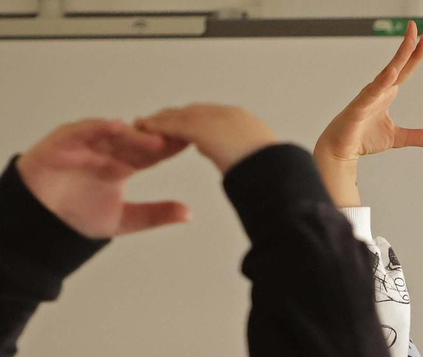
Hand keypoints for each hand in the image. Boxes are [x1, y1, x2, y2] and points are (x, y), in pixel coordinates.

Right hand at [15, 119, 189, 238]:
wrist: (40, 225)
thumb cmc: (76, 216)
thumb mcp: (125, 220)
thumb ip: (155, 214)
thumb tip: (188, 213)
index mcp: (120, 166)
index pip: (150, 153)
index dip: (169, 148)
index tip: (191, 143)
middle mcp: (104, 151)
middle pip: (134, 140)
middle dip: (155, 136)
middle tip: (178, 134)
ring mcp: (83, 144)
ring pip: (110, 133)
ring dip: (130, 133)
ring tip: (152, 135)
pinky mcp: (60, 143)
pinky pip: (79, 131)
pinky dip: (95, 127)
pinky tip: (114, 126)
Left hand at [133, 105, 278, 174]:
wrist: (278, 173)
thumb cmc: (276, 178)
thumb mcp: (261, 169)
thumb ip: (248, 165)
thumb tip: (242, 172)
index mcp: (248, 126)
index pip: (216, 118)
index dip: (197, 121)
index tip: (184, 127)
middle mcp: (231, 116)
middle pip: (195, 112)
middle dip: (175, 118)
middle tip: (158, 123)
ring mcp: (216, 119)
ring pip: (182, 116)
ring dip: (162, 121)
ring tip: (144, 126)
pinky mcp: (200, 128)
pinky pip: (173, 125)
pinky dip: (157, 127)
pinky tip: (144, 130)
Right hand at [314, 22, 422, 206]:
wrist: (342, 149)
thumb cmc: (364, 137)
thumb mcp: (399, 138)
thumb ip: (420, 137)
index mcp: (387, 92)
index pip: (405, 70)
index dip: (415, 55)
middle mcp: (377, 90)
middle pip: (396, 65)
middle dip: (406, 46)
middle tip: (415, 27)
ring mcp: (367, 97)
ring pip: (385, 74)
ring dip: (398, 59)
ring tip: (410, 43)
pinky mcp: (358, 109)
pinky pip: (371, 93)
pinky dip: (381, 83)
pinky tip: (392, 73)